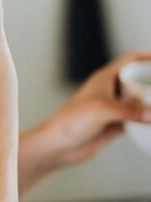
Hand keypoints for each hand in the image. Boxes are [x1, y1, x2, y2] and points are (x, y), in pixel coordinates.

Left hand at [28, 50, 150, 173]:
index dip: (147, 56)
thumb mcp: (102, 110)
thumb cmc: (71, 121)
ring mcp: (114, 108)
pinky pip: (137, 120)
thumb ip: (128, 110)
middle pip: (138, 80)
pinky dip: (148, 121)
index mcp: (105, 78)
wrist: (59, 145)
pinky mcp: (115, 125)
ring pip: (139, 101)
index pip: (130, 60)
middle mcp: (110, 91)